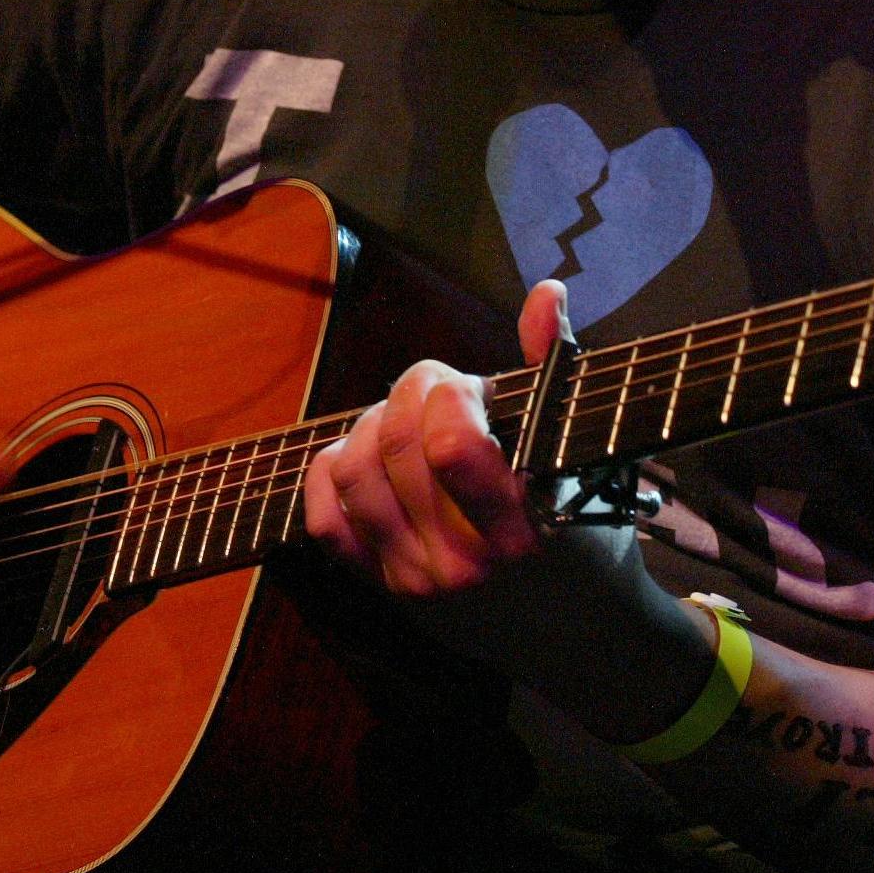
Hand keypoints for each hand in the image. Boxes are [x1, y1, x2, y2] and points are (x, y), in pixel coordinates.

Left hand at [302, 278, 568, 596]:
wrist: (526, 574)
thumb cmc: (537, 481)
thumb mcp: (550, 425)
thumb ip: (549, 358)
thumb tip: (547, 294)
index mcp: (519, 523)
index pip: (450, 444)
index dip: (449, 394)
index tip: (469, 389)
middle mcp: (466, 563)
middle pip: (396, 444)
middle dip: (408, 398)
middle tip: (431, 398)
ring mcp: (414, 576)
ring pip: (352, 472)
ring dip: (369, 431)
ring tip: (401, 427)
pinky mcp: (373, 578)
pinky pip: (323, 517)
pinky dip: (330, 475)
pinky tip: (365, 459)